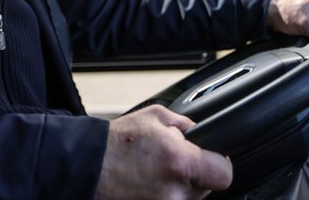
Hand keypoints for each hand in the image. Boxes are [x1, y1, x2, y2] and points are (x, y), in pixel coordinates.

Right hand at [95, 105, 231, 199]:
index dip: (219, 164)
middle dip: (195, 174)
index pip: (223, 174)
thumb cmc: (116, 143)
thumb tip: (203, 132)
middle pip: (206, 188)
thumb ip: (187, 126)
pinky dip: (164, 195)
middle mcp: (174, 192)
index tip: (212, 160)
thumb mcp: (157, 117)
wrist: (84, 168)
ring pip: (188, 199)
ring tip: (155, 173)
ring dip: (179, 187)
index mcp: (180, 162)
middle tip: (172, 163)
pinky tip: (148, 185)